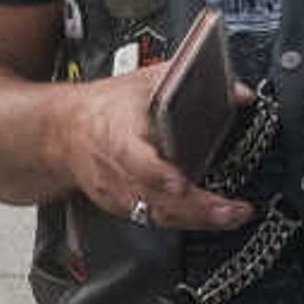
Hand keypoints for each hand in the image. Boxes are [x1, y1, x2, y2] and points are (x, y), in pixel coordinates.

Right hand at [55, 72, 253, 232]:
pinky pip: (155, 220)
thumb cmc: (105, 107)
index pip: (134, 158)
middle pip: (155, 196)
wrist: (63, 133)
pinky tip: (210, 220)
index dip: (157, 174)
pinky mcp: (122, 207)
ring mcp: (117, 193)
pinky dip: (184, 221)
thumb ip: (191, 84)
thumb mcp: (145, 82)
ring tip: (231, 216)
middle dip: (196, 206)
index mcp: (117, 133)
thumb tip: (240, 93)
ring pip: (156, 215)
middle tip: (231, 210)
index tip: (180, 183)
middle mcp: (116, 169)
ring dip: (196, 219)